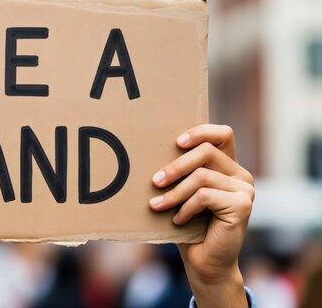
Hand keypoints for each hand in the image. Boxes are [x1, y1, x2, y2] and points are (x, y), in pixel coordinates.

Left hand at [149, 124, 253, 307]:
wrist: (205, 262)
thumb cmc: (189, 225)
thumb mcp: (183, 193)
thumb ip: (180, 173)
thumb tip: (149, 151)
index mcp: (228, 167)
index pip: (222, 134)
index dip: (200, 131)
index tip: (176, 142)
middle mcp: (241, 175)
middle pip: (206, 152)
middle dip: (176, 166)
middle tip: (155, 182)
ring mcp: (245, 190)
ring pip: (201, 176)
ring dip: (174, 192)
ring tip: (158, 205)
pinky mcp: (242, 205)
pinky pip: (204, 196)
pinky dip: (185, 208)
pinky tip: (178, 220)